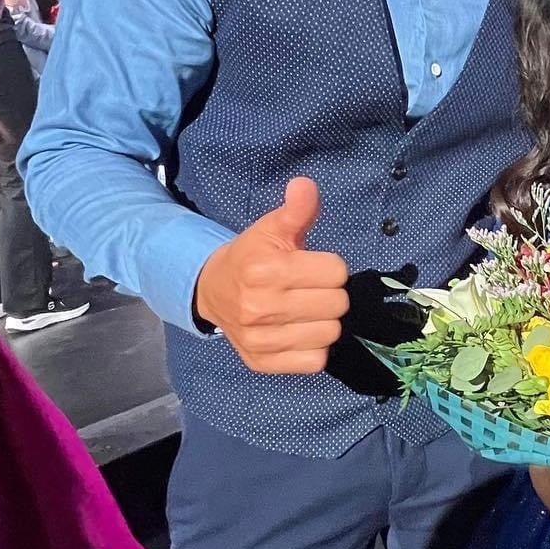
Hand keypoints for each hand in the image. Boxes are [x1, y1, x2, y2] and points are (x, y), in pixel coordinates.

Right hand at [193, 177, 350, 374]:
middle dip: (330, 293)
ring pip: (330, 333)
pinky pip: (315, 361)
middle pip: (337, 304)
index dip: (329, 267)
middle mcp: (260, 307)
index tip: (312, 267)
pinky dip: (314, 348)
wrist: (212, 290)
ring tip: (306, 310)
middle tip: (310, 289)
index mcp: (265, 270)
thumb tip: (305, 185)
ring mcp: (260, 339)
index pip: (336, 272)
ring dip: (325, 321)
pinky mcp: (262, 363)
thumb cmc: (251, 256)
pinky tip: (300, 331)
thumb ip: (296, 210)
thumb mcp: (272, 228)